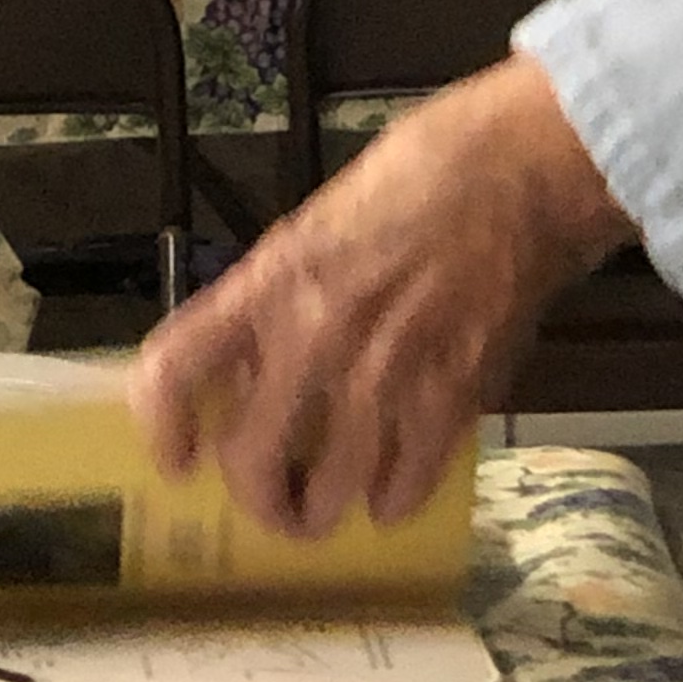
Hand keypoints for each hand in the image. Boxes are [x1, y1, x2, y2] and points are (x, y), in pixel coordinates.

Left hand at [131, 58, 633, 535]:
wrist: (521, 171)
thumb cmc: (422, 174)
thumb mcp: (322, 223)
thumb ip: (286, 293)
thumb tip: (259, 355)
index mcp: (272, 282)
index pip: (176, 369)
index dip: (161, 428)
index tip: (176, 457)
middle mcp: (315, 338)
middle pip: (250, 461)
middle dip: (258, 497)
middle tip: (271, 503)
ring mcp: (385, 376)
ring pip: (329, 491)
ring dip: (325, 510)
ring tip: (331, 508)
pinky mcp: (451, 399)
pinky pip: (405, 484)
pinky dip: (394, 499)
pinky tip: (394, 492)